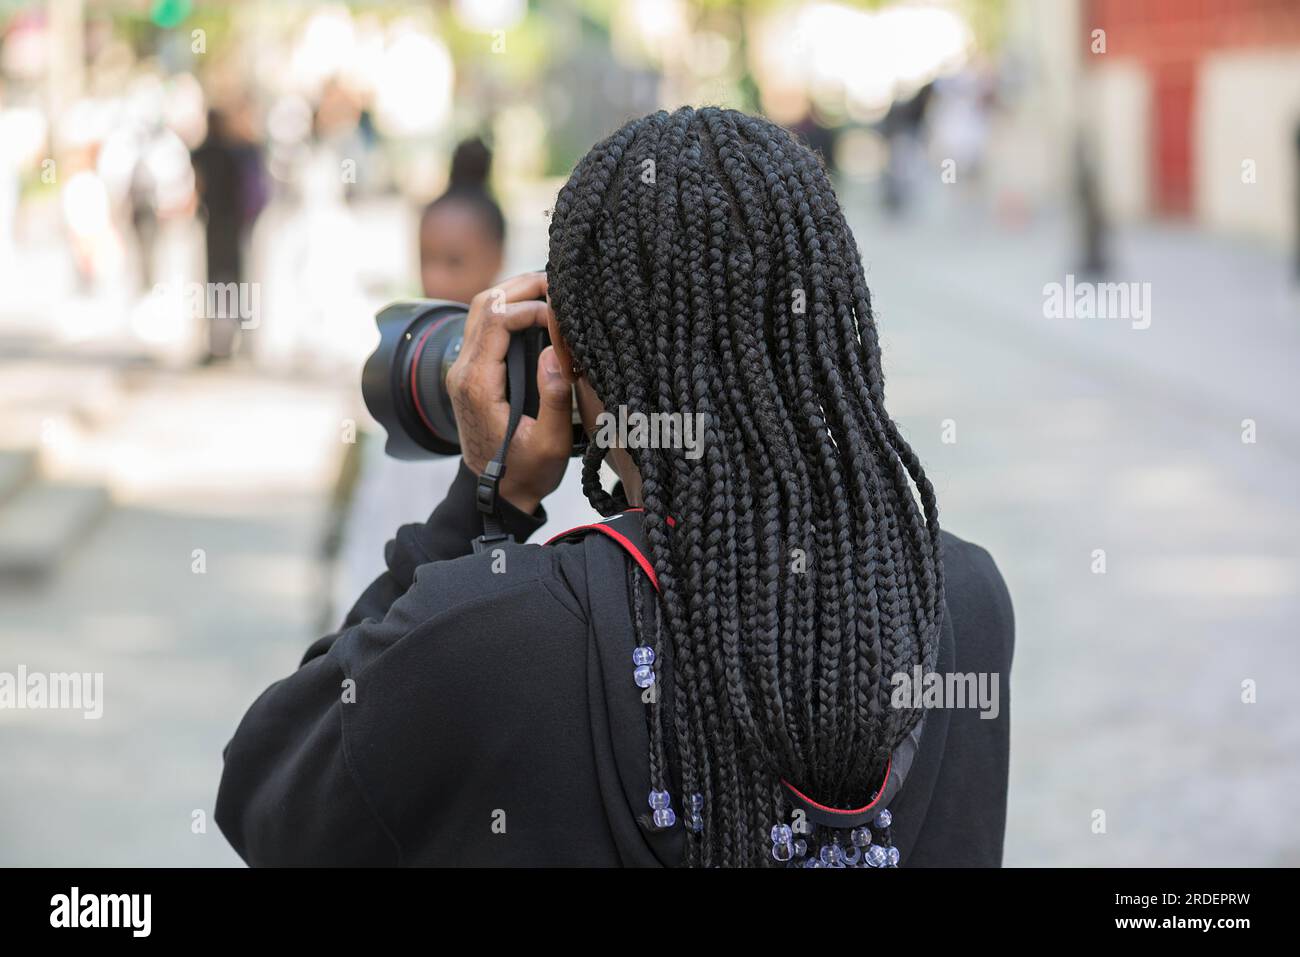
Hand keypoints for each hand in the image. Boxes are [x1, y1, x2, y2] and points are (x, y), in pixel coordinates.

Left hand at [446, 272, 572, 514]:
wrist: (498, 493)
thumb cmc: (527, 471)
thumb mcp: (551, 444)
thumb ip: (554, 398)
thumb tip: (556, 352)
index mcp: (479, 385)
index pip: (498, 321)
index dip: (531, 307)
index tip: (564, 314)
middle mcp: (462, 371)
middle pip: (484, 304)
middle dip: (522, 287)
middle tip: (560, 282)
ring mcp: (462, 370)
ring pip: (480, 309)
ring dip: (514, 293)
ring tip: (551, 289)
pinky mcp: (470, 372)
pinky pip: (483, 326)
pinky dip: (508, 309)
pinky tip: (536, 310)